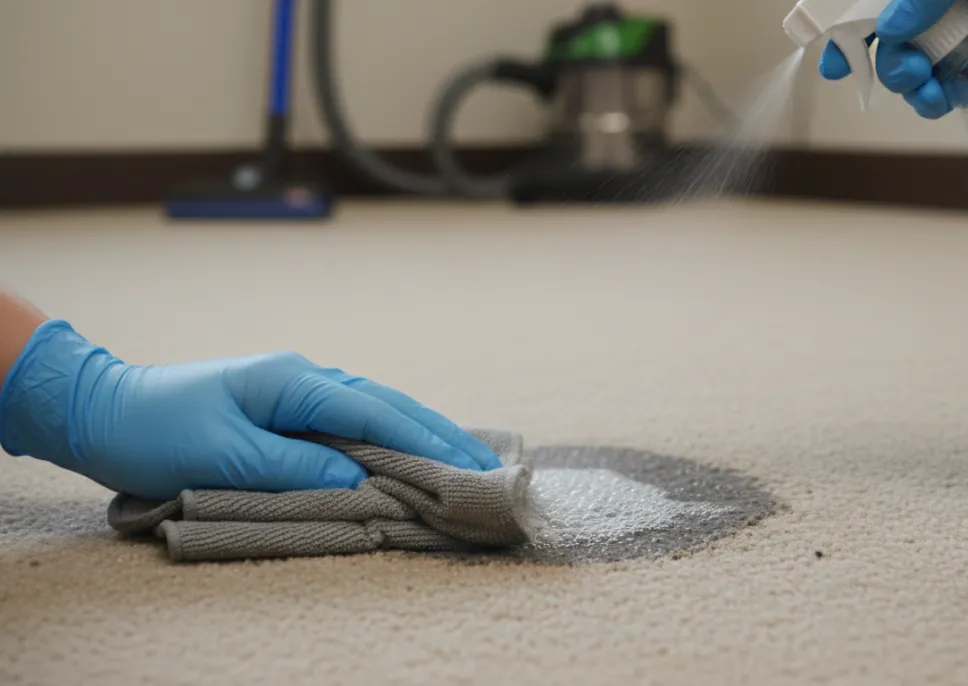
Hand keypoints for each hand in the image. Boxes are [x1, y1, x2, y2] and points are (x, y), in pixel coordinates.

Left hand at [0, 320, 500, 500]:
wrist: (106, 406)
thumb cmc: (157, 429)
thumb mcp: (223, 454)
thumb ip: (294, 468)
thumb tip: (360, 483)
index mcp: (294, 381)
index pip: (375, 412)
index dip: (425, 441)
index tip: (467, 468)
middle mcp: (306, 376)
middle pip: (389, 404)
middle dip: (440, 435)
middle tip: (488, 467)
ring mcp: (300, 388)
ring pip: (377, 408)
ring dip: (422, 433)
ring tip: (466, 460)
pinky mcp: (291, 406)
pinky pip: (355, 420)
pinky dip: (391, 435)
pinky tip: (412, 450)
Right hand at [817, 0, 967, 118]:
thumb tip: (888, 27)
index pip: (871, 7)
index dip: (846, 33)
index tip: (833, 62)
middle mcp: (939, 4)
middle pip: (886, 43)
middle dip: (883, 65)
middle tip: (905, 72)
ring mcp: (962, 30)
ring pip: (914, 68)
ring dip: (910, 87)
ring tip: (928, 89)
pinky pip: (949, 87)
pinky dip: (940, 98)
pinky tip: (947, 95)